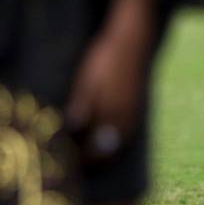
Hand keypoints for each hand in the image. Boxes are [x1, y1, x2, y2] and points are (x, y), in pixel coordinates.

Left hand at [65, 30, 149, 160]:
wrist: (132, 41)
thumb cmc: (106, 60)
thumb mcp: (87, 82)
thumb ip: (82, 107)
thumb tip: (72, 132)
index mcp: (112, 117)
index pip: (96, 153)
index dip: (81, 161)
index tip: (66, 163)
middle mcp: (126, 121)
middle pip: (109, 153)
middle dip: (93, 161)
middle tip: (74, 163)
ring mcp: (134, 114)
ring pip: (119, 144)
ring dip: (104, 152)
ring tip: (86, 152)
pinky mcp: (137, 106)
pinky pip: (126, 132)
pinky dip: (113, 139)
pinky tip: (103, 134)